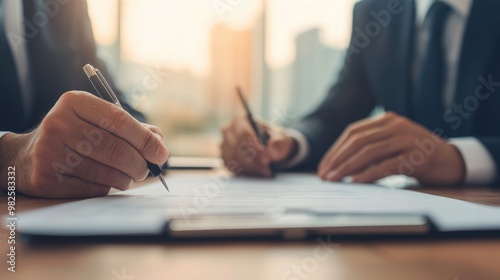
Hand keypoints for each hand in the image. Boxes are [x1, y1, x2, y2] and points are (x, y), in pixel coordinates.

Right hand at [0, 91, 168, 197]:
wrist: (27, 156)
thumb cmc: (74, 135)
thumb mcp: (96, 120)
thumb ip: (129, 127)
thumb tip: (158, 142)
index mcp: (74, 102)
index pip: (119, 120)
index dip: (145, 139)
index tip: (161, 153)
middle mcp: (58, 123)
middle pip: (115, 148)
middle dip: (139, 163)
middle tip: (146, 169)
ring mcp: (49, 152)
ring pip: (106, 171)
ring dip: (125, 178)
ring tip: (128, 176)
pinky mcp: (46, 178)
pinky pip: (92, 187)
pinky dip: (107, 187)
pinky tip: (105, 181)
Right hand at [220, 115, 297, 175]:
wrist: (268, 148)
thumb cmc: (273, 139)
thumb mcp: (280, 138)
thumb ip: (278, 142)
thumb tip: (270, 149)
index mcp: (240, 119)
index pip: (244, 133)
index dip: (254, 147)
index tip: (266, 157)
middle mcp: (228, 130)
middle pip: (237, 146)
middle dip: (253, 159)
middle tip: (267, 166)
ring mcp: (224, 145)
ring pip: (235, 158)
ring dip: (251, 166)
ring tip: (266, 169)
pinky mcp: (225, 158)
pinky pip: (232, 167)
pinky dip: (247, 171)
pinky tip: (258, 171)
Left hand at [318, 112, 465, 184]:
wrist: (452, 161)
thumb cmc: (416, 155)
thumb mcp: (391, 145)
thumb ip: (370, 148)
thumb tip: (338, 165)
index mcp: (387, 119)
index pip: (353, 132)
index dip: (335, 150)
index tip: (324, 166)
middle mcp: (396, 125)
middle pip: (358, 141)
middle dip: (338, 159)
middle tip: (325, 176)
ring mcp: (408, 139)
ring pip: (370, 152)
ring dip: (348, 167)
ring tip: (335, 180)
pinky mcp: (417, 156)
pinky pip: (387, 164)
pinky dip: (369, 174)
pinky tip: (356, 182)